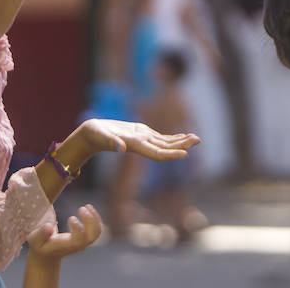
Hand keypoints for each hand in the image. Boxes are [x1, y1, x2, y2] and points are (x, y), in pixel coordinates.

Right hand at [27, 204, 101, 261]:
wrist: (47, 255)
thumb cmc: (40, 245)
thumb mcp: (35, 240)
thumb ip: (41, 234)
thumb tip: (49, 226)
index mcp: (65, 246)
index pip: (78, 240)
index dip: (78, 228)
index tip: (71, 217)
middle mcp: (77, 245)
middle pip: (92, 236)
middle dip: (90, 221)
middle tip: (81, 208)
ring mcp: (83, 242)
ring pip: (96, 232)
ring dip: (95, 218)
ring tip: (86, 206)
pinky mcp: (85, 238)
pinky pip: (97, 229)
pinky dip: (96, 218)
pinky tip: (88, 208)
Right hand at [82, 118, 199, 159]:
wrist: (90, 135)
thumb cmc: (94, 135)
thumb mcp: (102, 136)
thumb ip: (112, 142)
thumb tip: (121, 148)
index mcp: (135, 146)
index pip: (157, 153)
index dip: (171, 155)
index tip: (185, 154)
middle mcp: (142, 145)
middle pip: (166, 148)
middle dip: (182, 145)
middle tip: (199, 140)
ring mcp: (143, 140)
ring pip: (166, 142)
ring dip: (181, 141)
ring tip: (196, 138)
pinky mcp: (141, 134)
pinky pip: (161, 138)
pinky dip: (173, 137)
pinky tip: (183, 136)